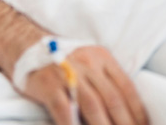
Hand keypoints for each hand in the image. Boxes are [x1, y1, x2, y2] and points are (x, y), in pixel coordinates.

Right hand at [22, 45, 148, 124]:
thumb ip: (106, 81)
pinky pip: (64, 110)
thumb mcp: (90, 62)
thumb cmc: (64, 63)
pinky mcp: (49, 86)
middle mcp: (89, 64)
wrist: (27, 48)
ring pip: (93, 106)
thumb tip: (125, 110)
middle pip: (113, 99)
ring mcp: (68, 74)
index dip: (137, 110)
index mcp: (102, 59)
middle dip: (126, 123)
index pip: (126, 87)